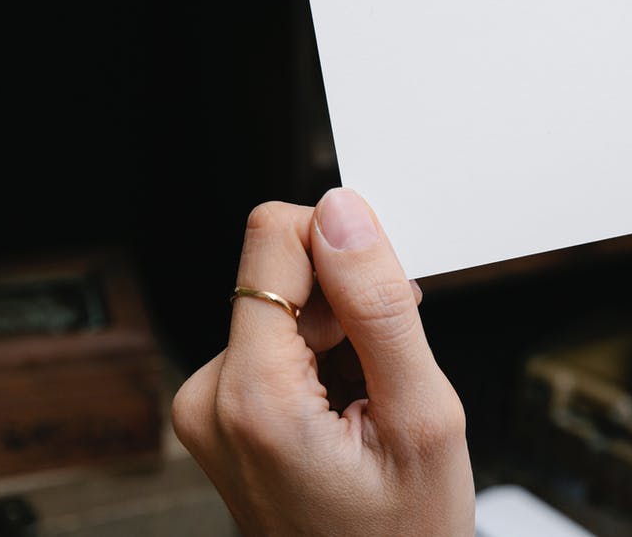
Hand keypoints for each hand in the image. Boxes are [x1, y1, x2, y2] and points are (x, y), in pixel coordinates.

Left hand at [173, 189, 473, 535]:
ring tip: (372, 399)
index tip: (385, 300)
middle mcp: (210, 395)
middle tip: (390, 370)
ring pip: (282, 306)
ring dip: (339, 335)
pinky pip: (273, 342)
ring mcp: (210, 407)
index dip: (342, 248)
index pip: (272, 239)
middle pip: (278, 273)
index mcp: (252, 396)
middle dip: (347, 302)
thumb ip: (379, 308)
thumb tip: (345, 214)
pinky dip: (321, 358)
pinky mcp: (222, 412)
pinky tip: (349, 405)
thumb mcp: (421, 418)